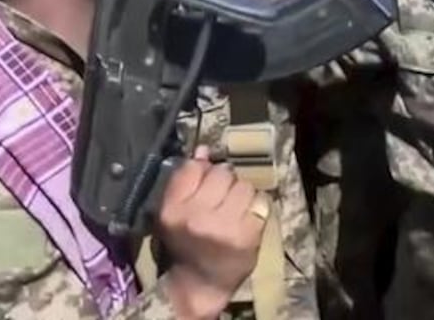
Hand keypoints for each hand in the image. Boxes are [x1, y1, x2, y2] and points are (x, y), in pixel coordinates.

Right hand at [158, 147, 266, 301]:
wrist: (201, 283)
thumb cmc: (187, 243)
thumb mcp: (176, 213)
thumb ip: (186, 181)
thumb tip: (203, 151)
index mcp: (173, 208)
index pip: (193, 167)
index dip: (204, 170)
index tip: (206, 181)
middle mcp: (195, 216)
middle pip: (222, 173)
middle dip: (226, 181)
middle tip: (223, 198)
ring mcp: (222, 226)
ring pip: (243, 185)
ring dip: (243, 193)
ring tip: (236, 208)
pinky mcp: (246, 235)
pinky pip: (260, 201)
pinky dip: (257, 206)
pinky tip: (248, 217)